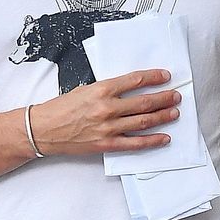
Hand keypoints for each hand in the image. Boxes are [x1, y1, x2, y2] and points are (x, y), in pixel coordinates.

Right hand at [28, 69, 181, 155]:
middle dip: (163, 98)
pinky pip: (134, 143)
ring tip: (174, 112)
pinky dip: (152, 141)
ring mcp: (108, 127)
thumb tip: (127, 88)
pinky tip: (164, 137)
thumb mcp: (84, 89)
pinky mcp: (106, 144)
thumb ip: (106, 90)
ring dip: (162, 116)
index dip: (154, 77)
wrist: (43, 130)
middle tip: (176, 96)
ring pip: (143, 121)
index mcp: (101, 90)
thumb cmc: (60, 108)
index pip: (135, 80)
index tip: (166, 76)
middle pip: (144, 102)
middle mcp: (107, 108)